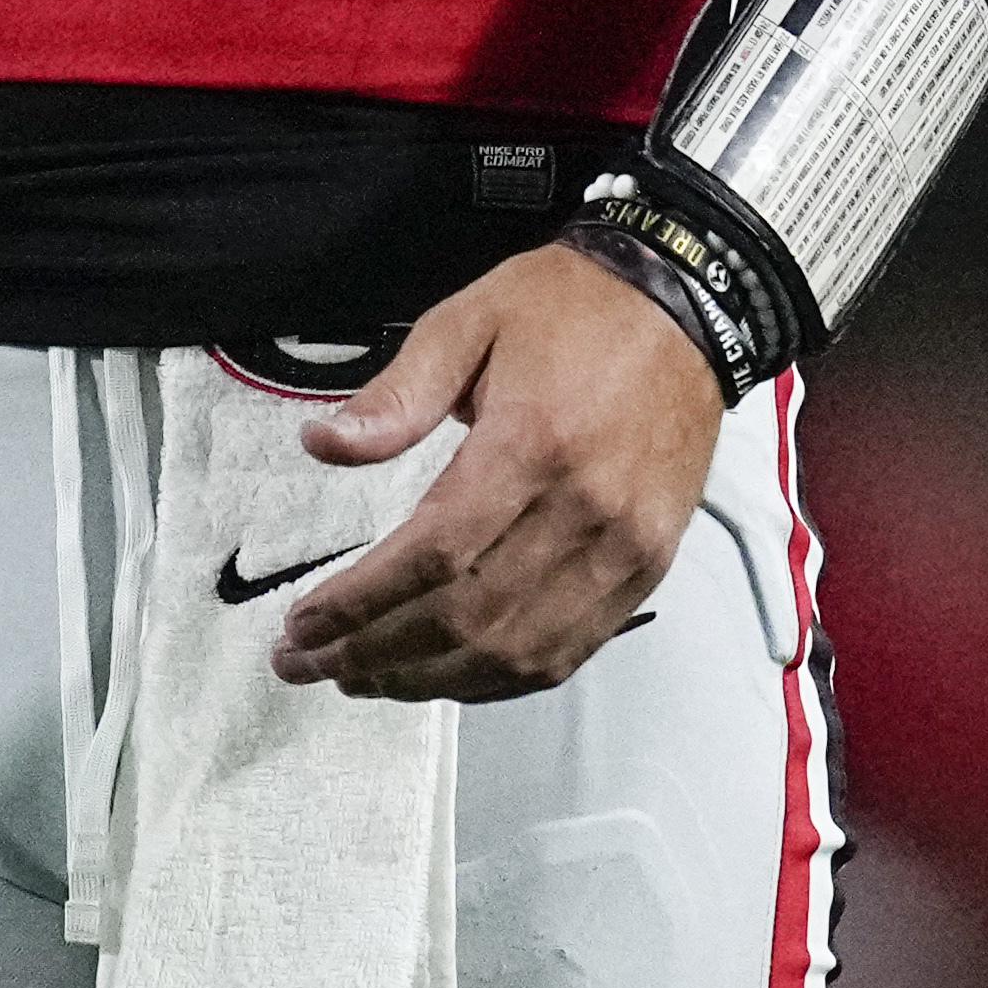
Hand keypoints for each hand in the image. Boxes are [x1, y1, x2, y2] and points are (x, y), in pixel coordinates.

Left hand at [272, 242, 724, 703]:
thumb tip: (322, 445)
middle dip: (377, 653)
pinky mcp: (647, 569)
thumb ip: (396, 394)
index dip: (361, 602)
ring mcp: (623, 550)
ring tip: (362, 677)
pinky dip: (500, 679)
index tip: (303, 622)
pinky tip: (445, 676)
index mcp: (531, 443)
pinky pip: (569, 650)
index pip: (433, 554)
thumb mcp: (466, 320)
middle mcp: (583, 511)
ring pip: (517, 651)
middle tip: (310, 662)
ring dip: (431, 680)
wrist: (684, 307)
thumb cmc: (570, 308)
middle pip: (468, 618)